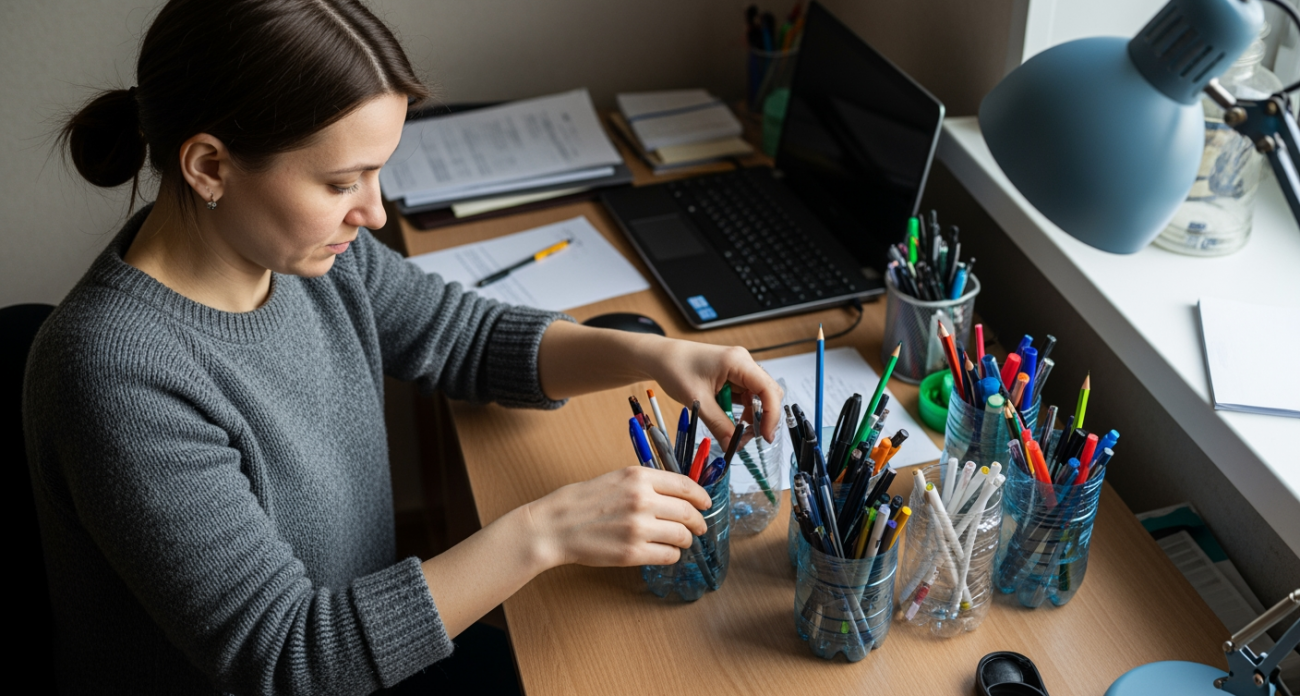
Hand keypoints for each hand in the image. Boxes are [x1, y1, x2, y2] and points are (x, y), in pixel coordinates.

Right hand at [524, 466, 711, 568]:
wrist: (555, 525)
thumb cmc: (583, 502)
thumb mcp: (617, 479)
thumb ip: (646, 484)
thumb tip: (678, 494)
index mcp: (638, 477)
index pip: (685, 486)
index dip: (701, 497)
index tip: (706, 503)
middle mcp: (642, 500)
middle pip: (688, 512)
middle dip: (699, 522)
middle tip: (700, 527)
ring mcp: (638, 527)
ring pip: (681, 536)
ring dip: (685, 540)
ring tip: (680, 541)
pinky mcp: (632, 553)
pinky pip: (668, 555)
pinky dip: (672, 555)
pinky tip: (664, 552)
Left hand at [645, 340, 784, 447]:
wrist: (660, 357)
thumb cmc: (675, 368)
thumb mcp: (698, 401)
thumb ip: (718, 424)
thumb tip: (733, 445)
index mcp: (738, 362)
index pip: (768, 390)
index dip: (771, 415)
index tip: (765, 436)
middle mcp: (743, 362)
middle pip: (768, 393)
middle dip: (762, 417)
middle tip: (749, 437)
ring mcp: (739, 369)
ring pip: (757, 397)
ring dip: (750, 416)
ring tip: (733, 430)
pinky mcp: (732, 376)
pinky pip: (745, 396)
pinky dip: (740, 411)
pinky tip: (728, 419)